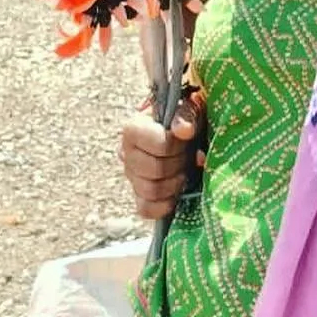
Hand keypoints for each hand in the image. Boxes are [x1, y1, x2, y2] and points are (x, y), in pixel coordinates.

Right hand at [118, 89, 205, 220]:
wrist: (185, 134)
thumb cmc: (186, 118)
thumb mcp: (190, 107)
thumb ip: (186, 114)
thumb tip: (184, 130)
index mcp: (134, 128)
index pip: (158, 144)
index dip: (176, 145)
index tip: (186, 138)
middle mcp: (126, 153)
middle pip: (154, 170)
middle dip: (178, 164)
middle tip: (188, 155)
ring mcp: (131, 177)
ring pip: (150, 191)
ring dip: (174, 183)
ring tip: (183, 171)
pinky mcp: (139, 196)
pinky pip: (146, 209)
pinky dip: (164, 205)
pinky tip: (176, 193)